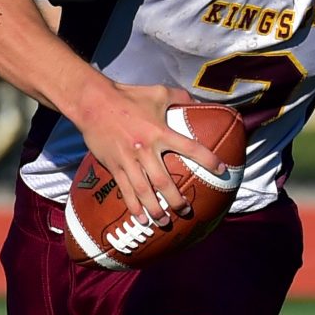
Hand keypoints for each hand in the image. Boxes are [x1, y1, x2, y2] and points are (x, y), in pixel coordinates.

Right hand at [70, 81, 223, 227]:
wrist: (92, 102)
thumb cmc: (128, 96)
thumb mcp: (157, 92)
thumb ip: (180, 97)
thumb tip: (199, 102)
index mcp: (160, 132)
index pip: (190, 147)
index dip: (207, 159)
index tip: (221, 170)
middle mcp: (145, 149)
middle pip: (163, 181)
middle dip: (176, 199)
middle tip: (187, 211)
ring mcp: (128, 159)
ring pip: (144, 190)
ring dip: (155, 208)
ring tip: (165, 222)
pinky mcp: (113, 165)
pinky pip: (125, 190)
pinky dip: (133, 206)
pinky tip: (141, 219)